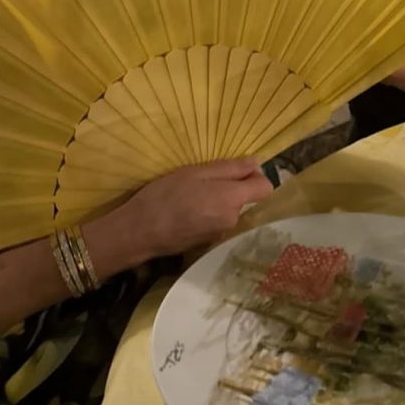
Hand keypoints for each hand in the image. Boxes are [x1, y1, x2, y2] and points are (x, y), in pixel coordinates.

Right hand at [115, 158, 273, 263]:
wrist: (139, 232)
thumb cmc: (165, 195)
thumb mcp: (195, 173)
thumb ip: (229, 168)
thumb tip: (256, 162)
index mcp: (232, 199)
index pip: (265, 188)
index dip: (255, 176)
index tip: (236, 170)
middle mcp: (232, 219)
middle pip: (245, 198)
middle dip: (230, 187)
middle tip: (202, 180)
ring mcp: (220, 233)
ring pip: (229, 209)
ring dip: (218, 200)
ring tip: (191, 195)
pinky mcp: (208, 242)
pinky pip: (217, 220)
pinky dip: (208, 213)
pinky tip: (187, 210)